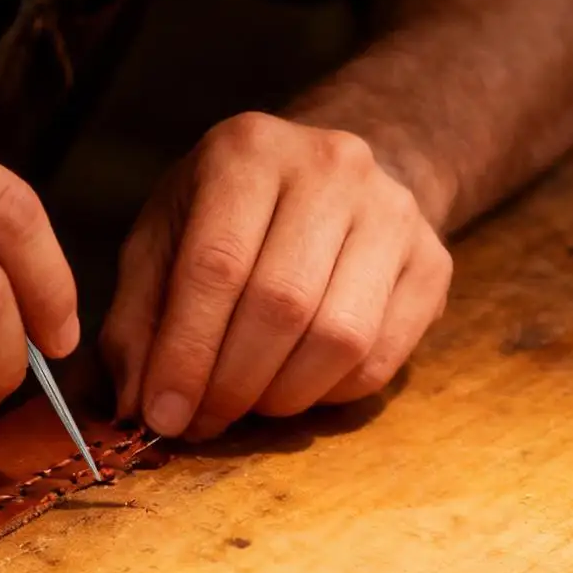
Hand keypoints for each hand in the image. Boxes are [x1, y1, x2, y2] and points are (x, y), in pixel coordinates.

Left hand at [100, 112, 450, 439]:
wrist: (328, 180)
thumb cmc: (229, 215)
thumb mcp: (164, 239)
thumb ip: (140, 318)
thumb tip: (141, 404)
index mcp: (249, 150)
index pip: (217, 266)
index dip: (186, 353)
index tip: (164, 413)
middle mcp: (331, 167)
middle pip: (282, 303)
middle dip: (233, 383)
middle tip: (202, 422)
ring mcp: (393, 211)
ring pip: (340, 337)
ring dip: (283, 395)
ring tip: (248, 404)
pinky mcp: (432, 261)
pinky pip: (382, 357)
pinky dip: (330, 394)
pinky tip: (296, 385)